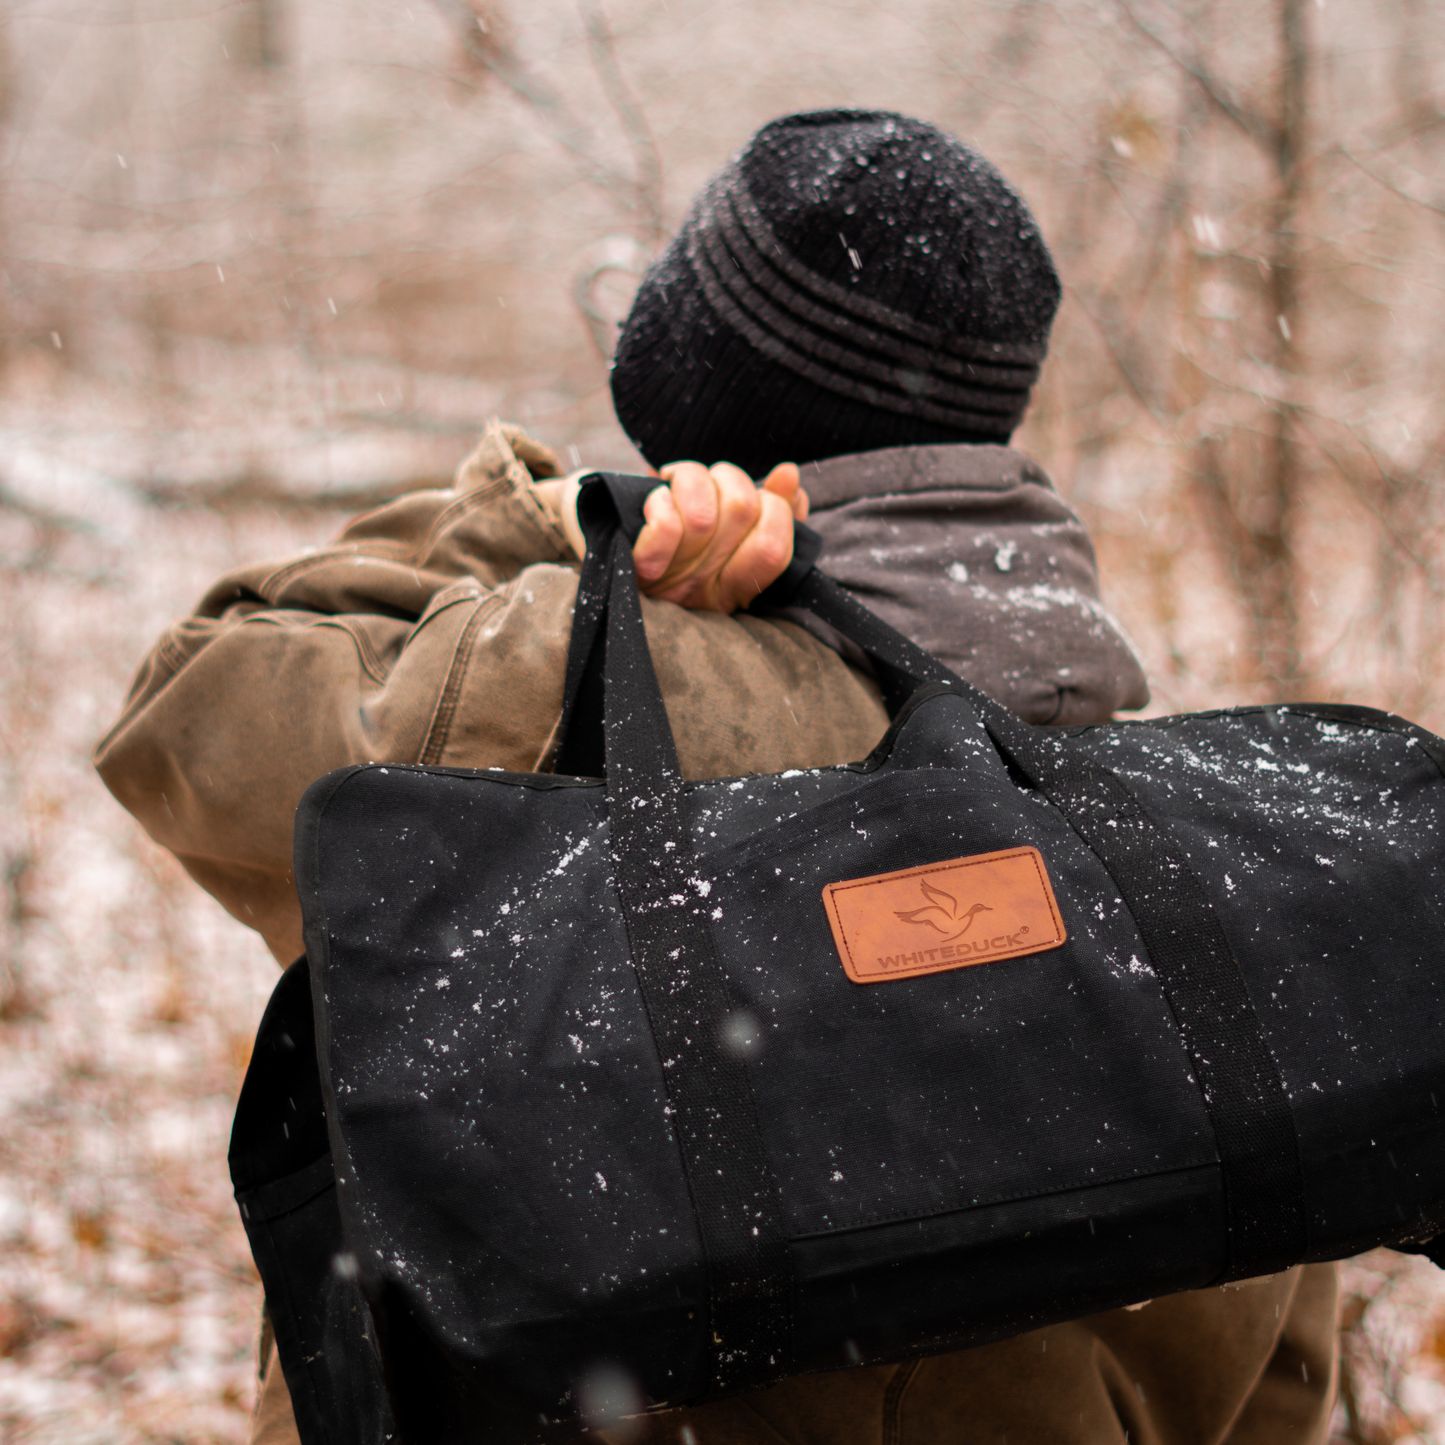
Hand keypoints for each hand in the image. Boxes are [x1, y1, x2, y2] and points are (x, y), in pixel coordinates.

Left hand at [632, 461, 808, 612]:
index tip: (754, 497)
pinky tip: (655, 496)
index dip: (775, 509)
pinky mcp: (633, 566)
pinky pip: (666, 526)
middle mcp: (704, 590)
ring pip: (704, 515)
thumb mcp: (723, 529)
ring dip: (692, 481)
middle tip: (709, 486)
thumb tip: (789, 474)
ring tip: (677, 484)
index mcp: (733, 587)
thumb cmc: (665, 537)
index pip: (775, 550)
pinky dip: (662, 501)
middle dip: (730, 480)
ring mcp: (669, 581)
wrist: (596, 546)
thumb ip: (767, 509)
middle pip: (743, 512)